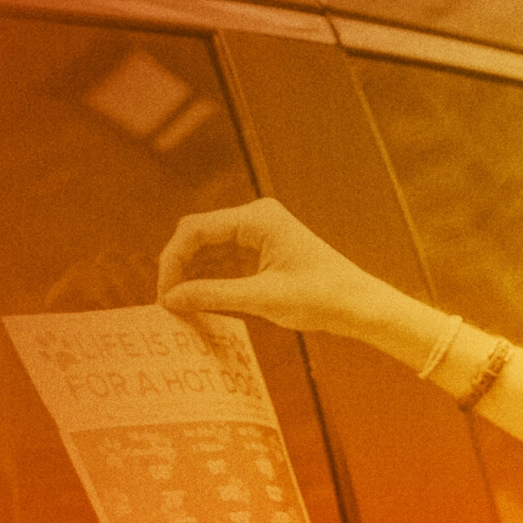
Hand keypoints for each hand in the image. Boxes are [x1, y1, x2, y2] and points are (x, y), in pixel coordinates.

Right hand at [155, 198, 418, 338]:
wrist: (357, 304)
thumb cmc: (320, 297)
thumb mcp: (262, 298)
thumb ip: (213, 295)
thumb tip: (170, 299)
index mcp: (257, 218)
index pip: (196, 229)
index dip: (173, 260)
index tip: (164, 294)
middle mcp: (255, 217)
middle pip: (197, 234)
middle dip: (178, 266)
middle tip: (168, 302)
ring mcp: (257, 231)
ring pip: (207, 247)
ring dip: (191, 273)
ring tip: (179, 305)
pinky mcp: (260, 248)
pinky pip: (222, 258)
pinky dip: (208, 277)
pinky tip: (198, 299)